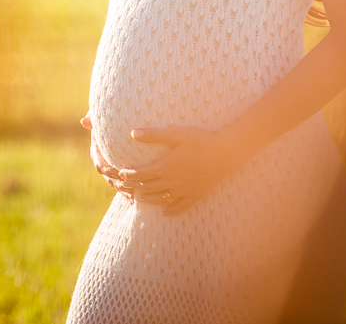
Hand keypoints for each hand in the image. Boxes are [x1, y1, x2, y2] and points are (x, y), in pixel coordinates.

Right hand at [81, 115, 133, 203]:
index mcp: (98, 152)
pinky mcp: (124, 172)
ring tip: (135, 195)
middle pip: (109, 178)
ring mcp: (114, 169)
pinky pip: (126, 185)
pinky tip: (139, 199)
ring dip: (125, 190)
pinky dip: (131, 192)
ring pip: (117, 184)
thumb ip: (95, 118)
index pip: (100, 164)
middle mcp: (105, 162)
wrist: (125, 121)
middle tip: (129, 188)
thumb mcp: (104, 116)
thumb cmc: (114, 116)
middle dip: (118, 184)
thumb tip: (83, 121)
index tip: (117, 172)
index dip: (108, 170)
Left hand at [118, 127, 239, 214]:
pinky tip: (165, 212)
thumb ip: (154, 135)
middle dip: (133, 187)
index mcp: (165, 166)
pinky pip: (180, 206)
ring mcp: (183, 190)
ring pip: (160, 199)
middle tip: (124, 187)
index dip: (128, 175)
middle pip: (147, 187)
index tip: (120, 174)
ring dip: (147, 199)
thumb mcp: (176, 134)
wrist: (225, 154)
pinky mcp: (195, 194)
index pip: (141, 174)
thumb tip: (132, 133)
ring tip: (139, 199)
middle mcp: (172, 181)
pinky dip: (170, 210)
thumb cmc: (200, 141)